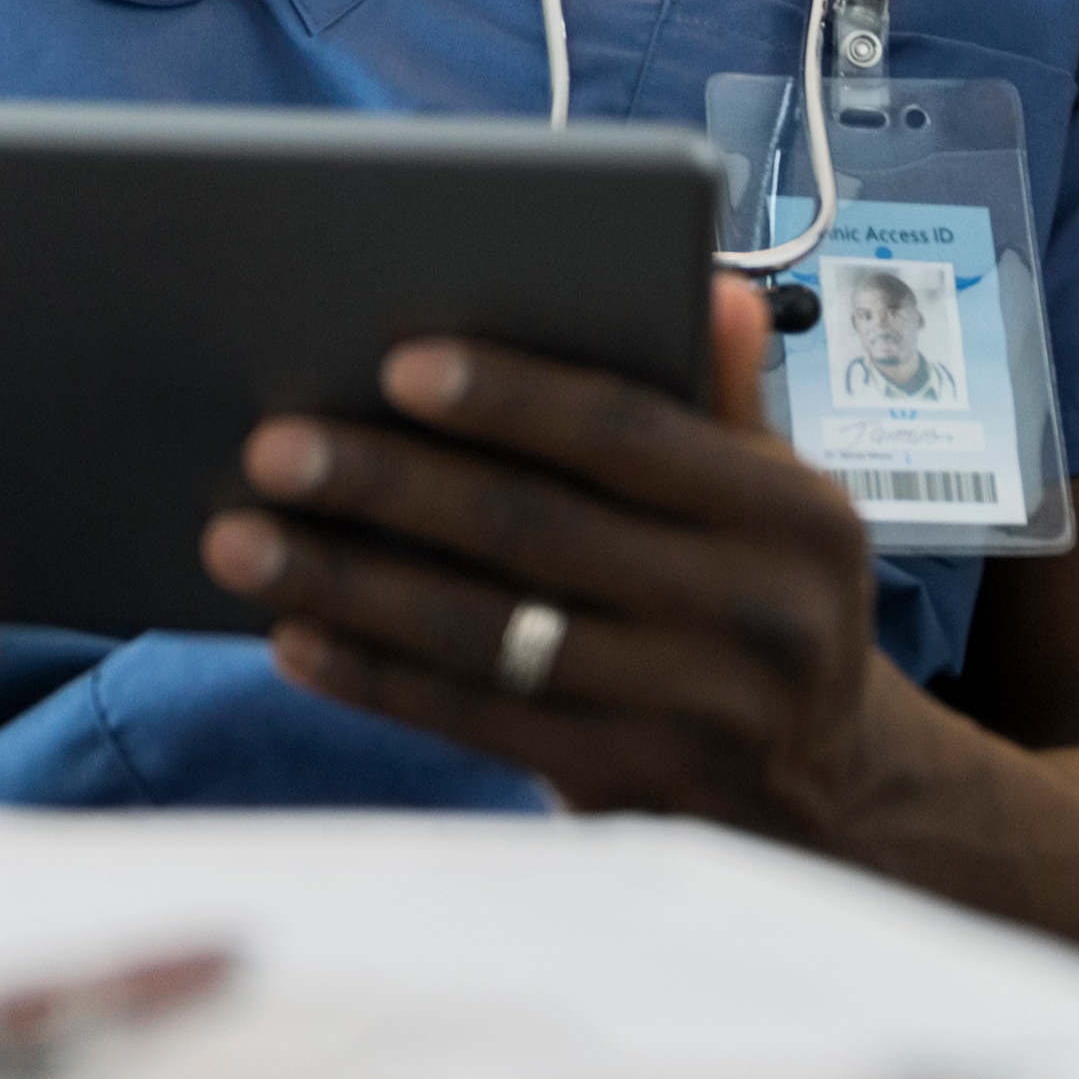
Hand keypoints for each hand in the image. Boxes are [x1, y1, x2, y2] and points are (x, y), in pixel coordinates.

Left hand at [204, 279, 895, 842]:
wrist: (838, 795)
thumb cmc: (766, 600)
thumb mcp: (780, 499)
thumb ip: (725, 397)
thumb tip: (704, 284)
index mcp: (791, 515)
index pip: (628, 434)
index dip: (509, 398)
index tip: (395, 366)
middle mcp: (752, 615)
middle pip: (534, 531)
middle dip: (388, 484)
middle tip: (271, 446)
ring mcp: (689, 712)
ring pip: (485, 633)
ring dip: (347, 584)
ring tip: (240, 539)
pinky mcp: (623, 788)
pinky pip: (473, 722)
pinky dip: (373, 677)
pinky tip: (291, 636)